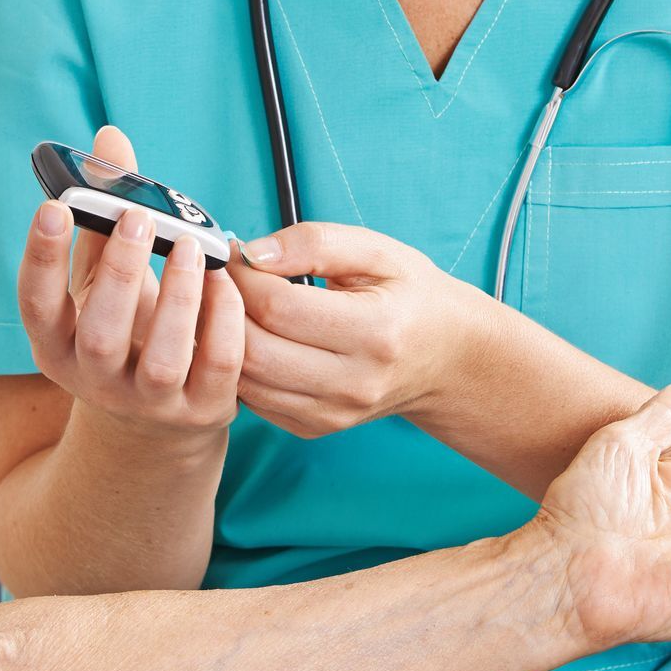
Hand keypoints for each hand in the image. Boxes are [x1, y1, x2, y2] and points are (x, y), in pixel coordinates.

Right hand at [17, 126, 244, 452]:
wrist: (158, 419)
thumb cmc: (127, 327)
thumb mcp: (103, 277)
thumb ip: (104, 214)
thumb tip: (110, 138)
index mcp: (57, 345)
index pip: (36, 306)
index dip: (41, 259)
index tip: (54, 207)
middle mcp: (95, 379)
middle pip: (99, 335)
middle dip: (119, 272)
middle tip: (138, 218)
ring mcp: (150, 401)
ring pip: (163, 358)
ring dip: (179, 298)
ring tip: (192, 247)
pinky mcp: (202, 409)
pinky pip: (219, 367)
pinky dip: (224, 321)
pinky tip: (227, 280)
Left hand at [231, 222, 479, 437]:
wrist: (446, 357)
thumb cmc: (412, 296)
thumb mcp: (378, 251)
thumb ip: (315, 242)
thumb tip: (253, 253)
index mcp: (375, 331)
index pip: (280, 307)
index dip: (244, 276)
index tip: (235, 255)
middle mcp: (355, 382)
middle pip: (256, 350)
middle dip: (225, 309)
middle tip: (224, 279)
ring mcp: (334, 413)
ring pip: (248, 381)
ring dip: (224, 341)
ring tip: (229, 306)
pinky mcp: (316, 428)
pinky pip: (255, 401)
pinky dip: (240, 368)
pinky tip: (250, 337)